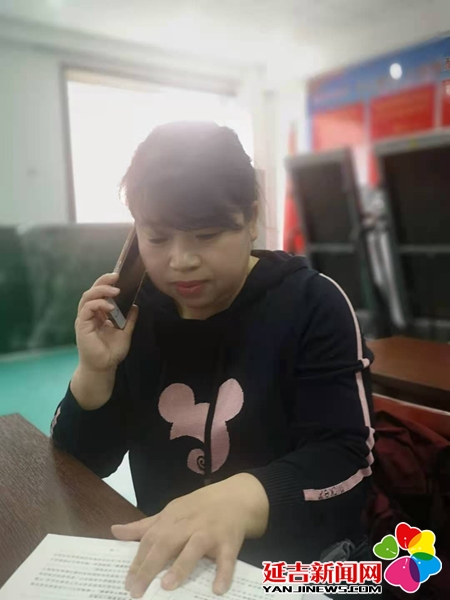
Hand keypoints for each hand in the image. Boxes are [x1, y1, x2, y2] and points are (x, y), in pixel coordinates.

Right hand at [75, 272, 138, 371]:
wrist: (104, 367)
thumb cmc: (111, 352)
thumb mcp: (125, 333)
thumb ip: (129, 320)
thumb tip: (135, 306)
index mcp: (98, 314)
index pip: (99, 293)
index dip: (107, 283)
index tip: (119, 277)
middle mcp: (89, 314)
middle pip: (92, 291)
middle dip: (103, 282)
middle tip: (116, 276)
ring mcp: (84, 319)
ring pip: (87, 297)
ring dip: (101, 291)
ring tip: (116, 290)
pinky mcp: (82, 326)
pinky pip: (87, 309)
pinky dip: (98, 304)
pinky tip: (110, 306)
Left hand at [111, 474, 268, 597]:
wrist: (236, 497)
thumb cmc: (199, 508)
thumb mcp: (170, 512)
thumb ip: (144, 526)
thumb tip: (115, 531)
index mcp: (173, 517)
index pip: (151, 538)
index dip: (138, 559)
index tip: (127, 582)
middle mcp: (189, 524)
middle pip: (167, 542)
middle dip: (150, 566)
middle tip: (137, 590)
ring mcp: (210, 532)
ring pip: (194, 547)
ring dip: (181, 565)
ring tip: (167, 586)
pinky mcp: (230, 541)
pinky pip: (227, 558)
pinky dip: (223, 573)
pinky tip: (217, 589)